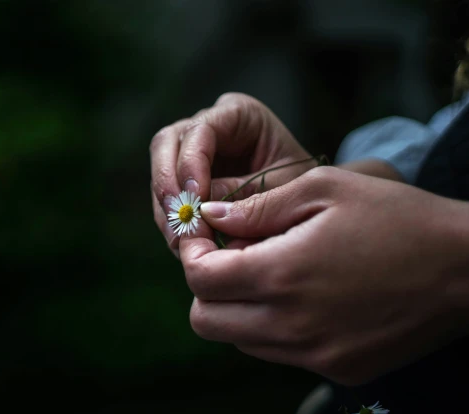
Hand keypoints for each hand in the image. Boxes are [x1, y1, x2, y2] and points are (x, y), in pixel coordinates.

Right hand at [150, 93, 312, 256]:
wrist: (307, 205)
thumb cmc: (301, 189)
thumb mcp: (280, 190)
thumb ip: (242, 195)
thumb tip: (200, 210)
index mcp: (239, 115)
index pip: (200, 130)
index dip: (190, 164)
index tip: (196, 199)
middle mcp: (209, 127)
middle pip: (166, 143)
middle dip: (167, 182)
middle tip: (178, 217)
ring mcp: (192, 152)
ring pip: (161, 171)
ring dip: (165, 208)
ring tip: (180, 240)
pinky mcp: (185, 181)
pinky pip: (165, 197)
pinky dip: (171, 221)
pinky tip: (183, 243)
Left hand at [180, 166, 468, 385]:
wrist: (467, 271)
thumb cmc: (398, 218)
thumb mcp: (326, 189)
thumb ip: (258, 206)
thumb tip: (209, 215)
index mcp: (281, 274)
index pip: (199, 280)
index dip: (192, 255)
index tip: (204, 238)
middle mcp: (289, 325)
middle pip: (205, 321)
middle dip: (206, 288)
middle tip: (232, 258)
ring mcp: (313, 355)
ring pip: (239, 340)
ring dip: (239, 309)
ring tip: (274, 274)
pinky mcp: (337, 370)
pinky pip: (280, 354)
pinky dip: (274, 328)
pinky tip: (306, 298)